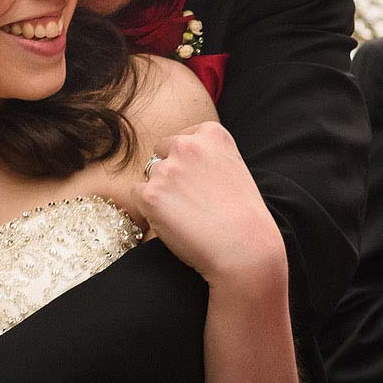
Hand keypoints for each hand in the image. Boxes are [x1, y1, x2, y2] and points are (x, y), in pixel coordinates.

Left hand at [135, 121, 287, 292]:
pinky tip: (173, 222)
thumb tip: (180, 161)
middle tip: (190, 200)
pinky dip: (149, 210)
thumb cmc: (245, 215)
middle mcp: (187, 145)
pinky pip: (137, 196)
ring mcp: (167, 169)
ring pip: (149, 176)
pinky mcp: (151, 195)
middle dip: (170, 173)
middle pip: (161, 153)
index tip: (200, 182)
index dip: (187, 162)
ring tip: (186, 214)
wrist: (245, 247)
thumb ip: (208, 156)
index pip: (181, 139)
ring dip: (160, 192)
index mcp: (212, 134)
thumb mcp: (235, 169)